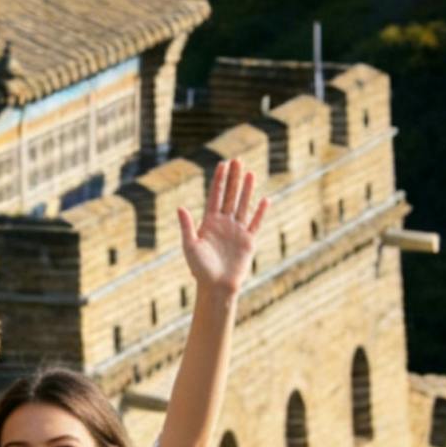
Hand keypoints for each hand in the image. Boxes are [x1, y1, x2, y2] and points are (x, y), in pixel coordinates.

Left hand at [176, 159, 267, 294]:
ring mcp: (237, 231)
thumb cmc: (200, 269)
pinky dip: (260, 212)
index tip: (222, 164)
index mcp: (209, 222)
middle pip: (230, 195)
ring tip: (250, 172)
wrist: (216, 287)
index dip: (219, 180)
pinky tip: (265, 199)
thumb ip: (187, 226)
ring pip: (243, 205)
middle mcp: (224, 223)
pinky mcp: (248, 241)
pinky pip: (255, 223)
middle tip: (237, 160)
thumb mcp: (190, 246)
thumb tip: (180, 208)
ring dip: (247, 189)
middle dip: (233, 178)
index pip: (215, 195)